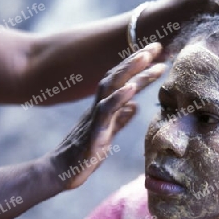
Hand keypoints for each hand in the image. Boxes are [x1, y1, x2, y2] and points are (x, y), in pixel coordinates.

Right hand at [50, 43, 165, 188]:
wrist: (60, 173)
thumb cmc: (83, 154)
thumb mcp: (108, 134)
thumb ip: (121, 119)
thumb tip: (135, 107)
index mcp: (105, 107)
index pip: (123, 81)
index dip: (139, 67)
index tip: (158, 53)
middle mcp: (99, 107)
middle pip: (118, 77)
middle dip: (137, 60)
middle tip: (157, 45)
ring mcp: (95, 117)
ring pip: (111, 87)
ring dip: (129, 70)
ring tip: (146, 56)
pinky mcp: (93, 132)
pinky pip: (105, 111)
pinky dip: (118, 98)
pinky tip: (132, 88)